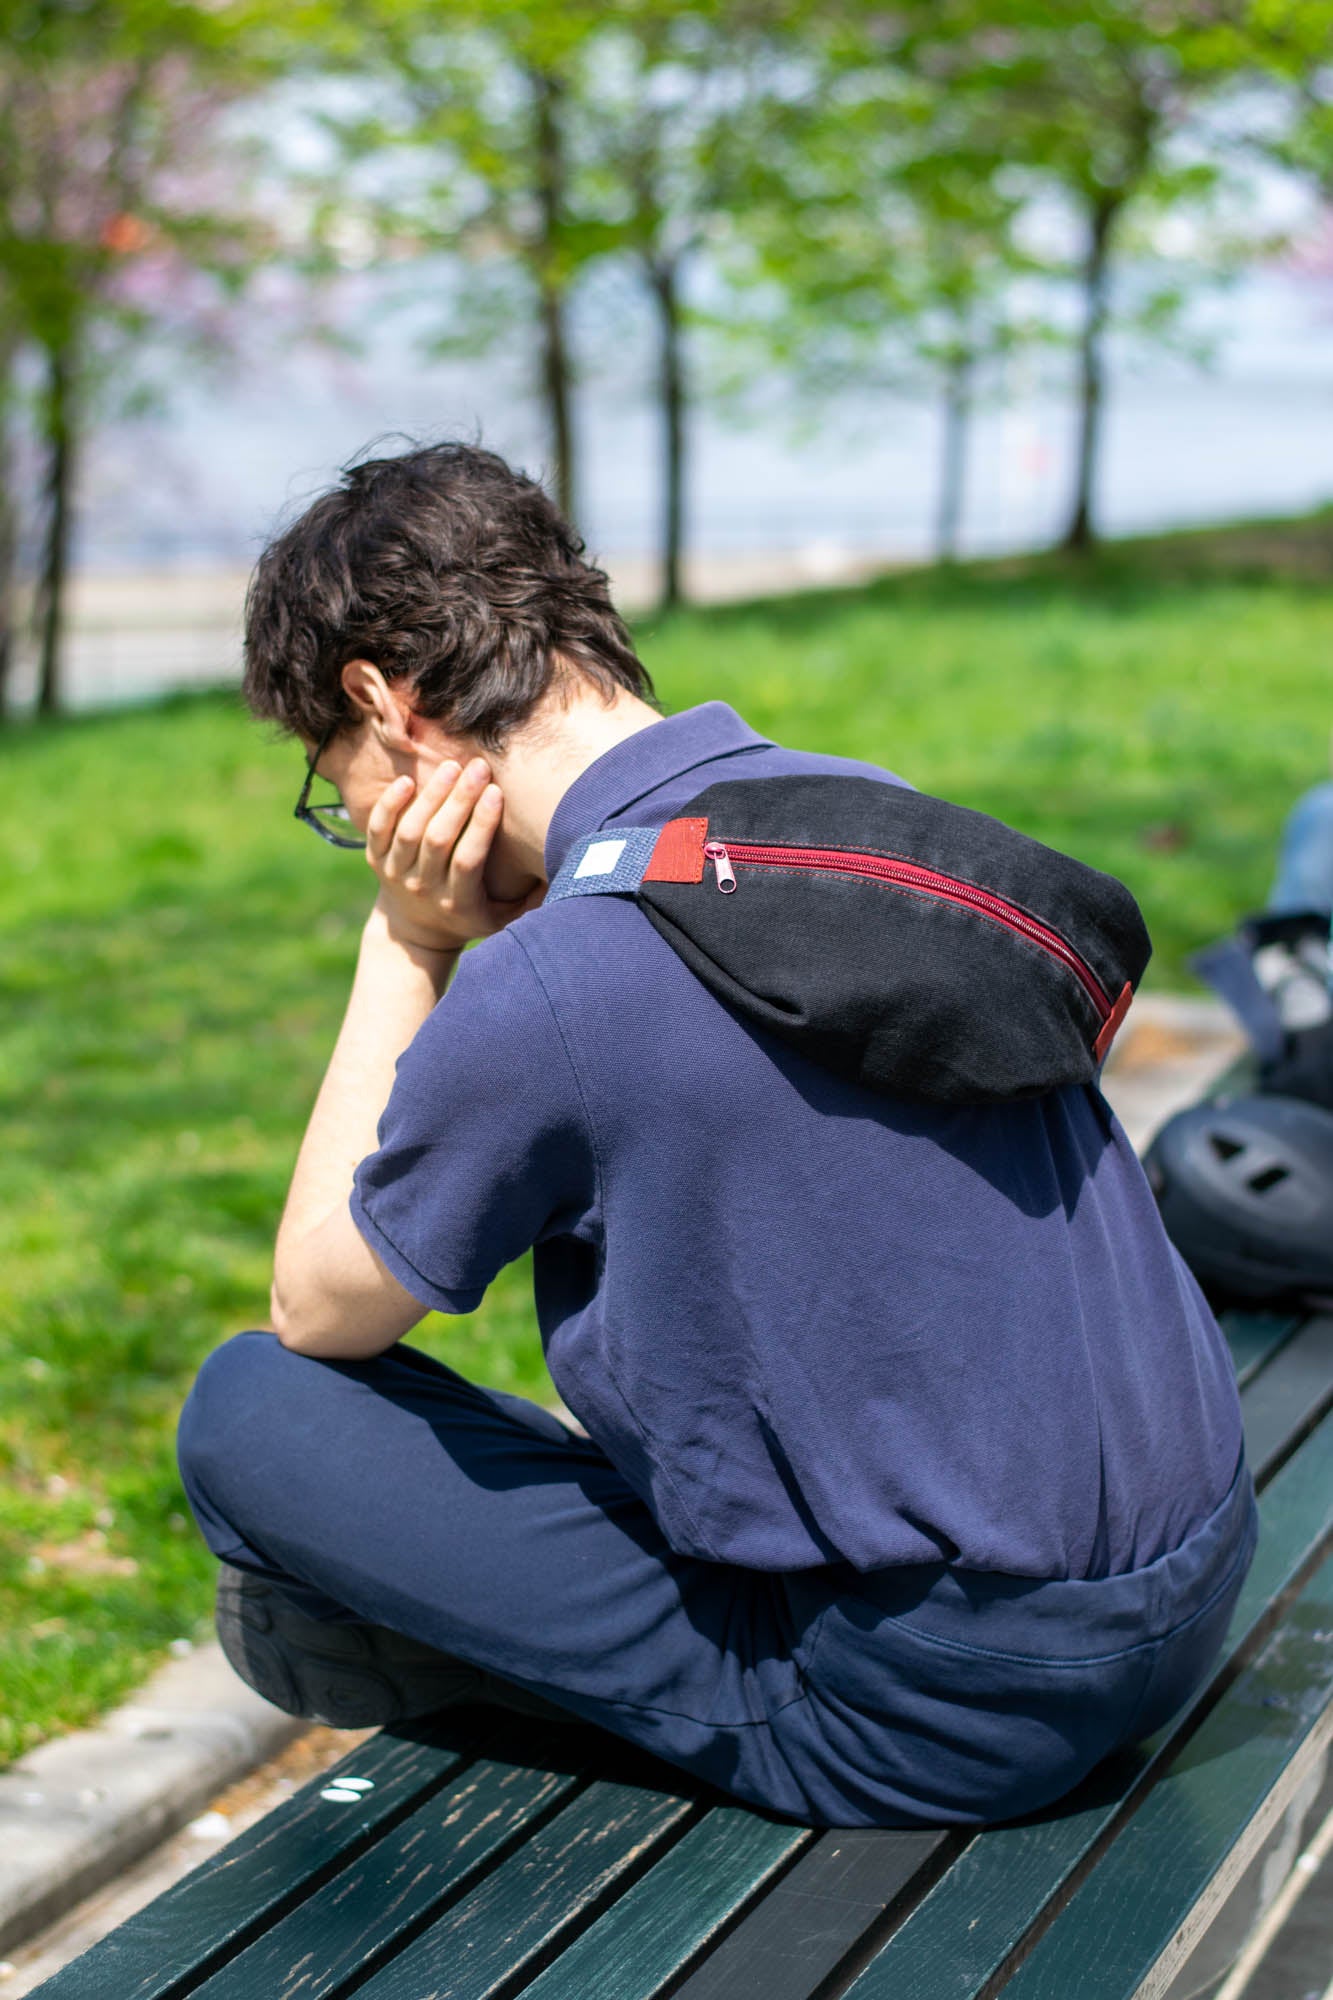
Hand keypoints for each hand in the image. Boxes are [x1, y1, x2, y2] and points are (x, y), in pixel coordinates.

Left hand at [366, 757, 543, 953]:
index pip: (467, 860)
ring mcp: (396, 874)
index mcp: (457, 903)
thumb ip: (532, 900)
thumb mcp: (503, 919)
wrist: (416, 931)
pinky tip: (407, 780)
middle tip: (478, 767)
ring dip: (431, 796)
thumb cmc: (471, 916)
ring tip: (453, 766)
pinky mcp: (375, 861)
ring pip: (409, 830)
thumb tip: (574, 867)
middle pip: (438, 839)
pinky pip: (378, 829)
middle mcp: (423, 888)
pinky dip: (389, 805)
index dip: (481, 826)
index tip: (497, 793)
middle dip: (459, 800)